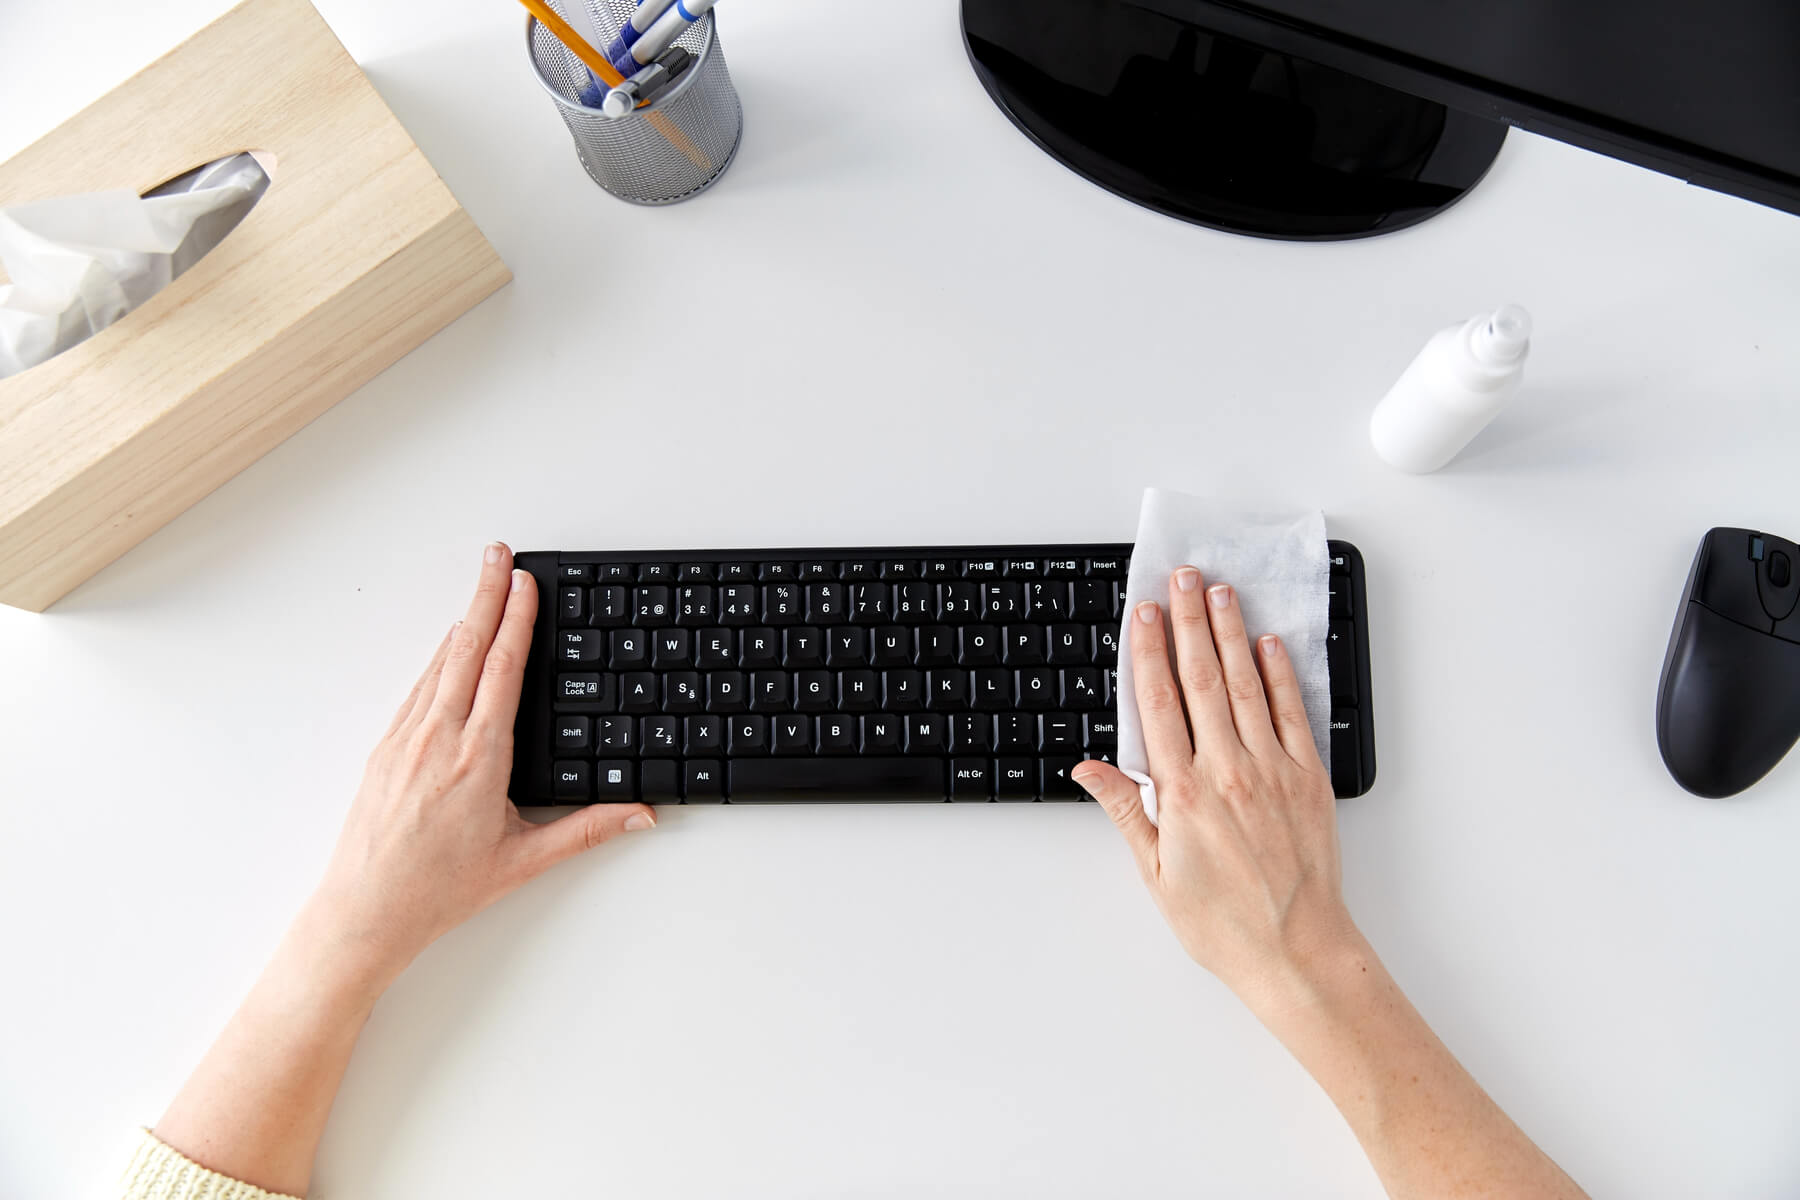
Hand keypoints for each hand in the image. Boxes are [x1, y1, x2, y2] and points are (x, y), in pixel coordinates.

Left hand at [309, 542, 655, 984]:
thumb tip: (640, 813)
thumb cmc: (437, 890)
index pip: (503, 670)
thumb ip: (587, 830)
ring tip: (482, 586)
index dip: (518, 620)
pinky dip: (438, 658)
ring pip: (439, 663)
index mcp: (479, 757)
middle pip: (467, 648)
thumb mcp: (522, 861)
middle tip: (498, 553)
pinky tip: (448, 647)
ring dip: (464, 619)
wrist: (364, 911)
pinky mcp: (384, 749)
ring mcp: (406, 739)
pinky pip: (417, 688)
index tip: (526, 583)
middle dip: (487, 595)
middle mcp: (439, 738)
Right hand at [1073, 568, 1355, 1010]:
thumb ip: (1124, 811)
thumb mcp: (1154, 875)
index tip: (1144, 612)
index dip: (1148, 651)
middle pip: (1202, 680)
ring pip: (1247, 686)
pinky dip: (1281, 676)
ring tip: (1222, 593)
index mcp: (1182, 794)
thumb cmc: (1223, 923)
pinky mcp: (1309, 780)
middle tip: (1183, 578)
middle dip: (1189, 622)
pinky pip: (1293, 715)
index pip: (1159, 704)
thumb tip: (1089, 770)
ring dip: (1231, 634)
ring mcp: (1272, 771)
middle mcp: (1227, 772)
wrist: (1296, 952)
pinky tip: (1270, 645)